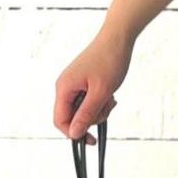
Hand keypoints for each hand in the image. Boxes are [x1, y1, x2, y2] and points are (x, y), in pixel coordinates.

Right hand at [53, 24, 134, 144]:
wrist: (117, 38)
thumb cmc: (109, 60)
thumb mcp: (100, 92)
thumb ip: (86, 114)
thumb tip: (74, 134)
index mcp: (64, 88)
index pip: (60, 120)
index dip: (74, 133)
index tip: (90, 139)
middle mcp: (65, 86)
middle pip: (72, 117)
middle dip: (91, 118)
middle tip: (106, 108)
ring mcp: (74, 84)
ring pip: (82, 110)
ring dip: (98, 110)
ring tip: (110, 98)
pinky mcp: (83, 82)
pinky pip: (88, 101)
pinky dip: (100, 102)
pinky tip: (109, 94)